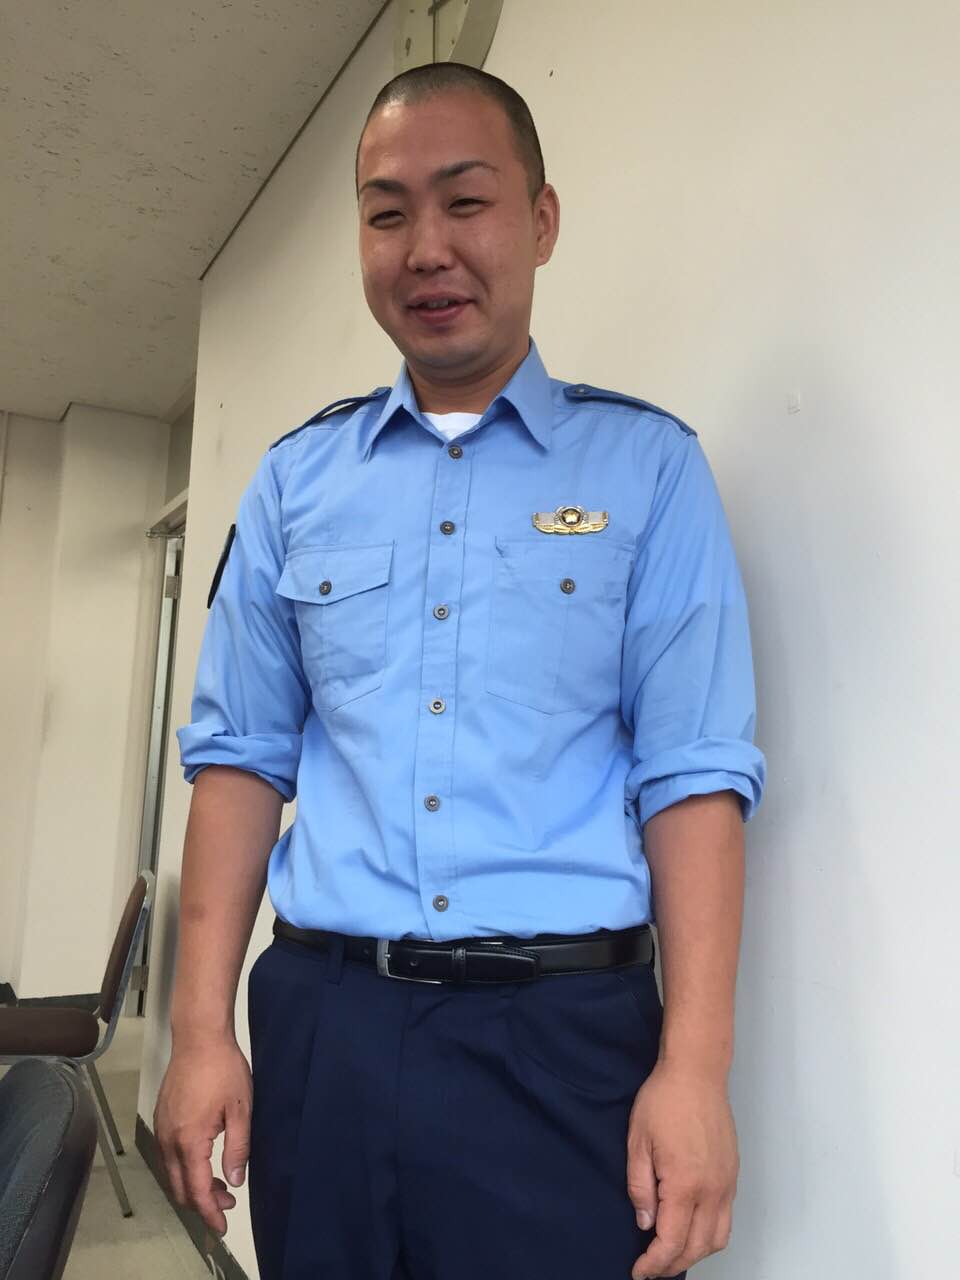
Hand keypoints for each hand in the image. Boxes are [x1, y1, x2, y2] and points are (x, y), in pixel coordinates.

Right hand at [154, 1036, 252, 1234]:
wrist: (199, 1037)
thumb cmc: (223, 1068)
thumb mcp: (241, 1110)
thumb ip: (238, 1149)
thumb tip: (234, 1181)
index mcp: (190, 1140)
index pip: (196, 1191)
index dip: (209, 1213)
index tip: (221, 1227)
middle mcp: (169, 1139)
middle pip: (180, 1187)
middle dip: (201, 1202)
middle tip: (226, 1203)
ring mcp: (162, 1128)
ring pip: (172, 1172)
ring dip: (192, 1184)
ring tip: (219, 1183)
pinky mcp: (161, 1117)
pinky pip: (168, 1154)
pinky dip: (184, 1167)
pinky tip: (202, 1160)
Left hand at [627, 1062, 737, 1277]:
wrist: (697, 1072)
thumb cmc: (663, 1100)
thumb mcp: (638, 1141)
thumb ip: (640, 1186)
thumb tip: (645, 1223)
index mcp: (685, 1183)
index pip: (672, 1241)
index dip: (654, 1262)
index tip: (639, 1271)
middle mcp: (712, 1190)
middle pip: (697, 1248)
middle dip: (673, 1264)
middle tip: (651, 1267)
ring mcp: (727, 1183)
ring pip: (718, 1238)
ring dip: (695, 1254)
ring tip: (671, 1254)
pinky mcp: (733, 1174)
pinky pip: (727, 1219)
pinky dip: (709, 1235)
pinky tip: (691, 1229)